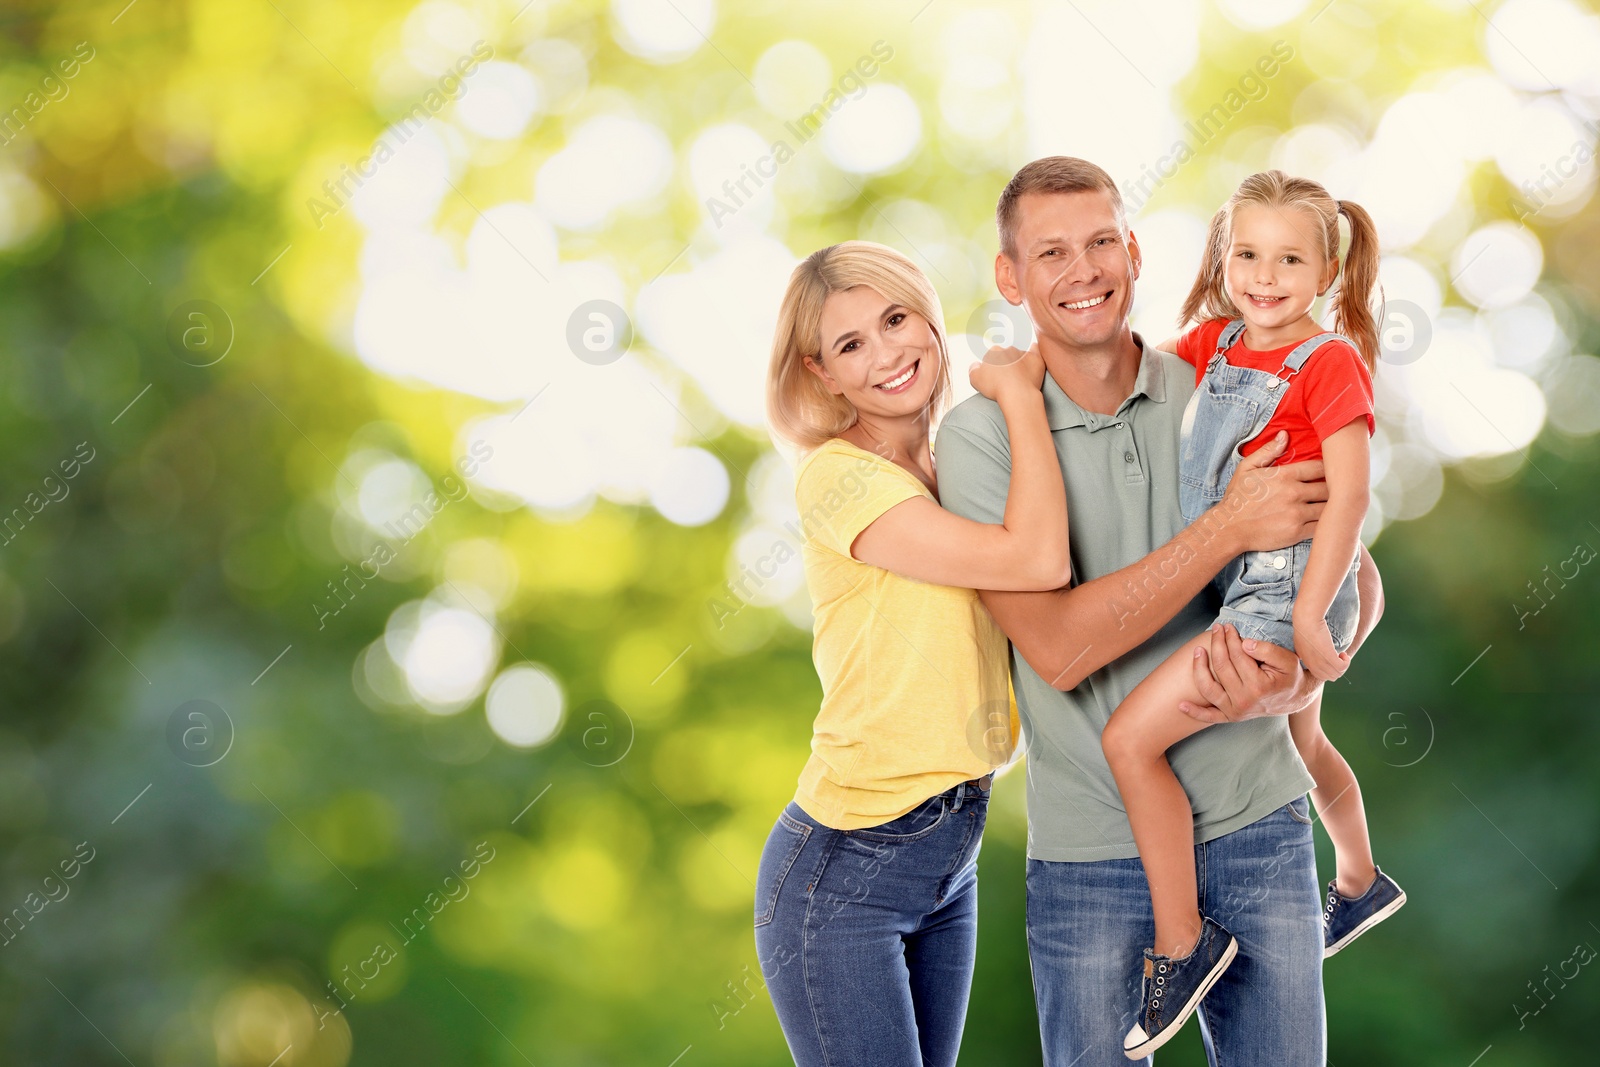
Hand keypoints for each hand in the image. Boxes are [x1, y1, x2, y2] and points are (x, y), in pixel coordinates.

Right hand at [969, 342, 1044, 401]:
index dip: (991, 368)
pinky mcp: (1035, 358)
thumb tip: (975, 365)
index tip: (994, 378)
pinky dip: (1033, 350)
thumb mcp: (975, 379)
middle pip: (1005, 355)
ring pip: (1019, 354)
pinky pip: (1035, 349)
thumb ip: (973, 369)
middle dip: (1005, 364)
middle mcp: (1008, 349)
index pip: (991, 357)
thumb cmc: (996, 387)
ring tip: (1018, 376)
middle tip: (1005, 379)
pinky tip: (1033, 351)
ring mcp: (1023, 353)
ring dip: (1018, 361)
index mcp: (993, 351)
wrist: (1017, 394)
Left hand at [1178, 623, 1319, 722]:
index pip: (1237, 656)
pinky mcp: (1230, 717)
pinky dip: (1195, 712)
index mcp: (1259, 686)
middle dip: (1217, 644)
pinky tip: (1181, 704)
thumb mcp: (1287, 660)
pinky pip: (1209, 716)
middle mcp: (1245, 701)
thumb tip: (1245, 644)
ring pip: (1208, 688)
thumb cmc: (1289, 677)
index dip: (1231, 638)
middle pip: (1221, 667)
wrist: (1293, 699)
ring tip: (1198, 650)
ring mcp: (1235, 711)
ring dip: (1198, 668)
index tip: (1228, 627)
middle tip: (1217, 629)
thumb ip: (1268, 650)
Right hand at [1213, 432, 1326, 553]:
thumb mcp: (1247, 468)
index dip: (1330, 468)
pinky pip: (1322, 526)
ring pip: (1329, 507)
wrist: (1228, 528)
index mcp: (1284, 475)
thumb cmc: (1238, 498)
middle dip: (1336, 487)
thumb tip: (1285, 435)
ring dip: (1335, 505)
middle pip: (1329, 487)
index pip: (1320, 467)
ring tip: (1338, 504)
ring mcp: (1296, 514)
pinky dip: (1327, 523)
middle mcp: (1293, 493)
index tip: (1332, 470)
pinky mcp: (1297, 532)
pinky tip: (1328, 520)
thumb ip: (1268, 451)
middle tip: (1340, 488)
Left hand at [1293, 610, 1350, 681]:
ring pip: (1337, 673)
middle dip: (1337, 668)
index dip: (1329, 669)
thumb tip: (1306, 653)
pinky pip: (1342, 667)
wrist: (1306, 620)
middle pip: (1330, 677)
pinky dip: (1346, 662)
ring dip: (1343, 665)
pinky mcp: (1329, 657)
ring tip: (1341, 654)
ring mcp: (1320, 663)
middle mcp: (1313, 665)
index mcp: (1306, 662)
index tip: (1332, 657)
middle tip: (1339, 656)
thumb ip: (1305, 651)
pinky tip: (1344, 653)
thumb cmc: (1304, 626)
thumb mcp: (1301, 642)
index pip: (1320, 675)